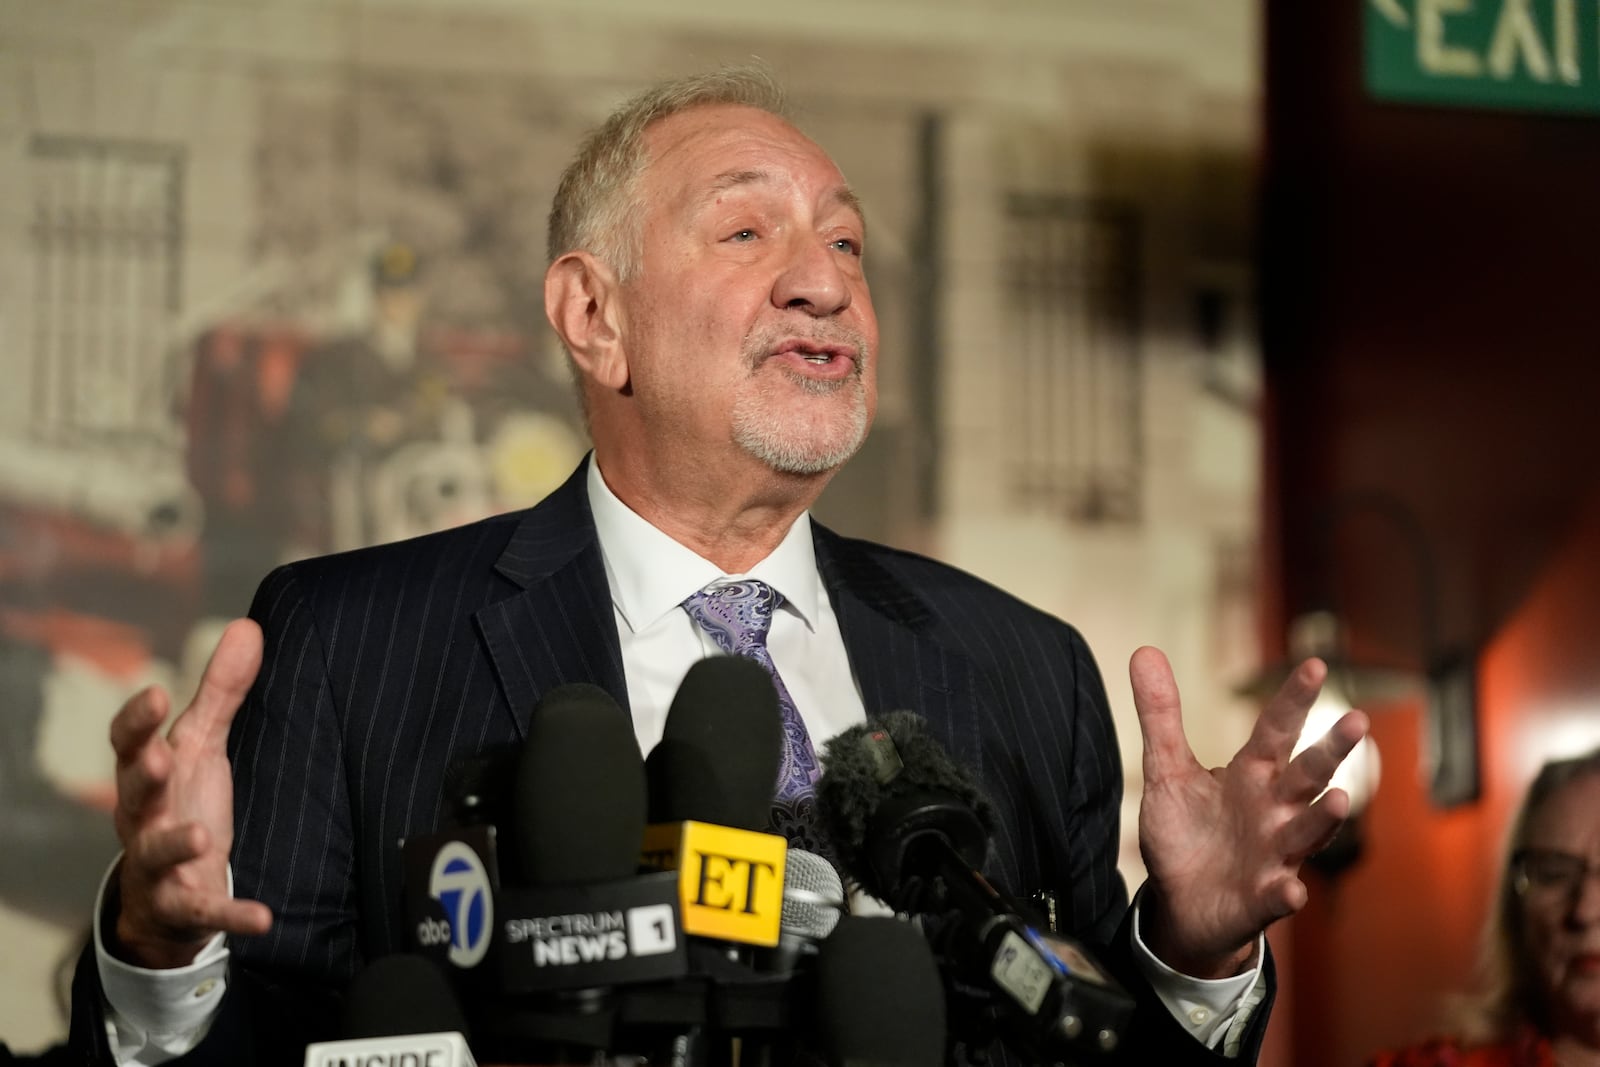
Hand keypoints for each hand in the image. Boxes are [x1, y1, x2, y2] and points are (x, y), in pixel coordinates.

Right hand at [109, 618, 273, 967]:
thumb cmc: (181, 804)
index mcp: (147, 774)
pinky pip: (205, 910)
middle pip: (133, 794)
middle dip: (143, 775)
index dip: (136, 722)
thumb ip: (220, 692)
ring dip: (174, 843)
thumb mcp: (201, 747)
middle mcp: (143, 817)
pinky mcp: (184, 905)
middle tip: (159, 757)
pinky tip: (262, 918)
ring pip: (153, 853)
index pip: (128, 744)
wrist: (167, 892)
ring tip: (201, 835)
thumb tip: (245, 625)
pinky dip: (232, 914)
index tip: (152, 695)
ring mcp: (159, 864)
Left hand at [1130, 646, 1366, 978]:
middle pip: (1306, 776)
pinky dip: (1285, 895)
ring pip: (1305, 833)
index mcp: (1252, 776)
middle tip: (1355, 720)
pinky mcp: (1260, 900)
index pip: (1276, 730)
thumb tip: (1145, 650)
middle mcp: (1273, 812)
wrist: (1183, 904)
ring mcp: (1273, 856)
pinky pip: (1278, 897)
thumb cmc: (1188, 833)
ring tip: (1338, 798)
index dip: (1293, 700)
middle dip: (1330, 751)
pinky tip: (1290, 890)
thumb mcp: (1168, 771)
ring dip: (1323, 817)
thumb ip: (1161, 716)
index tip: (1314, 664)